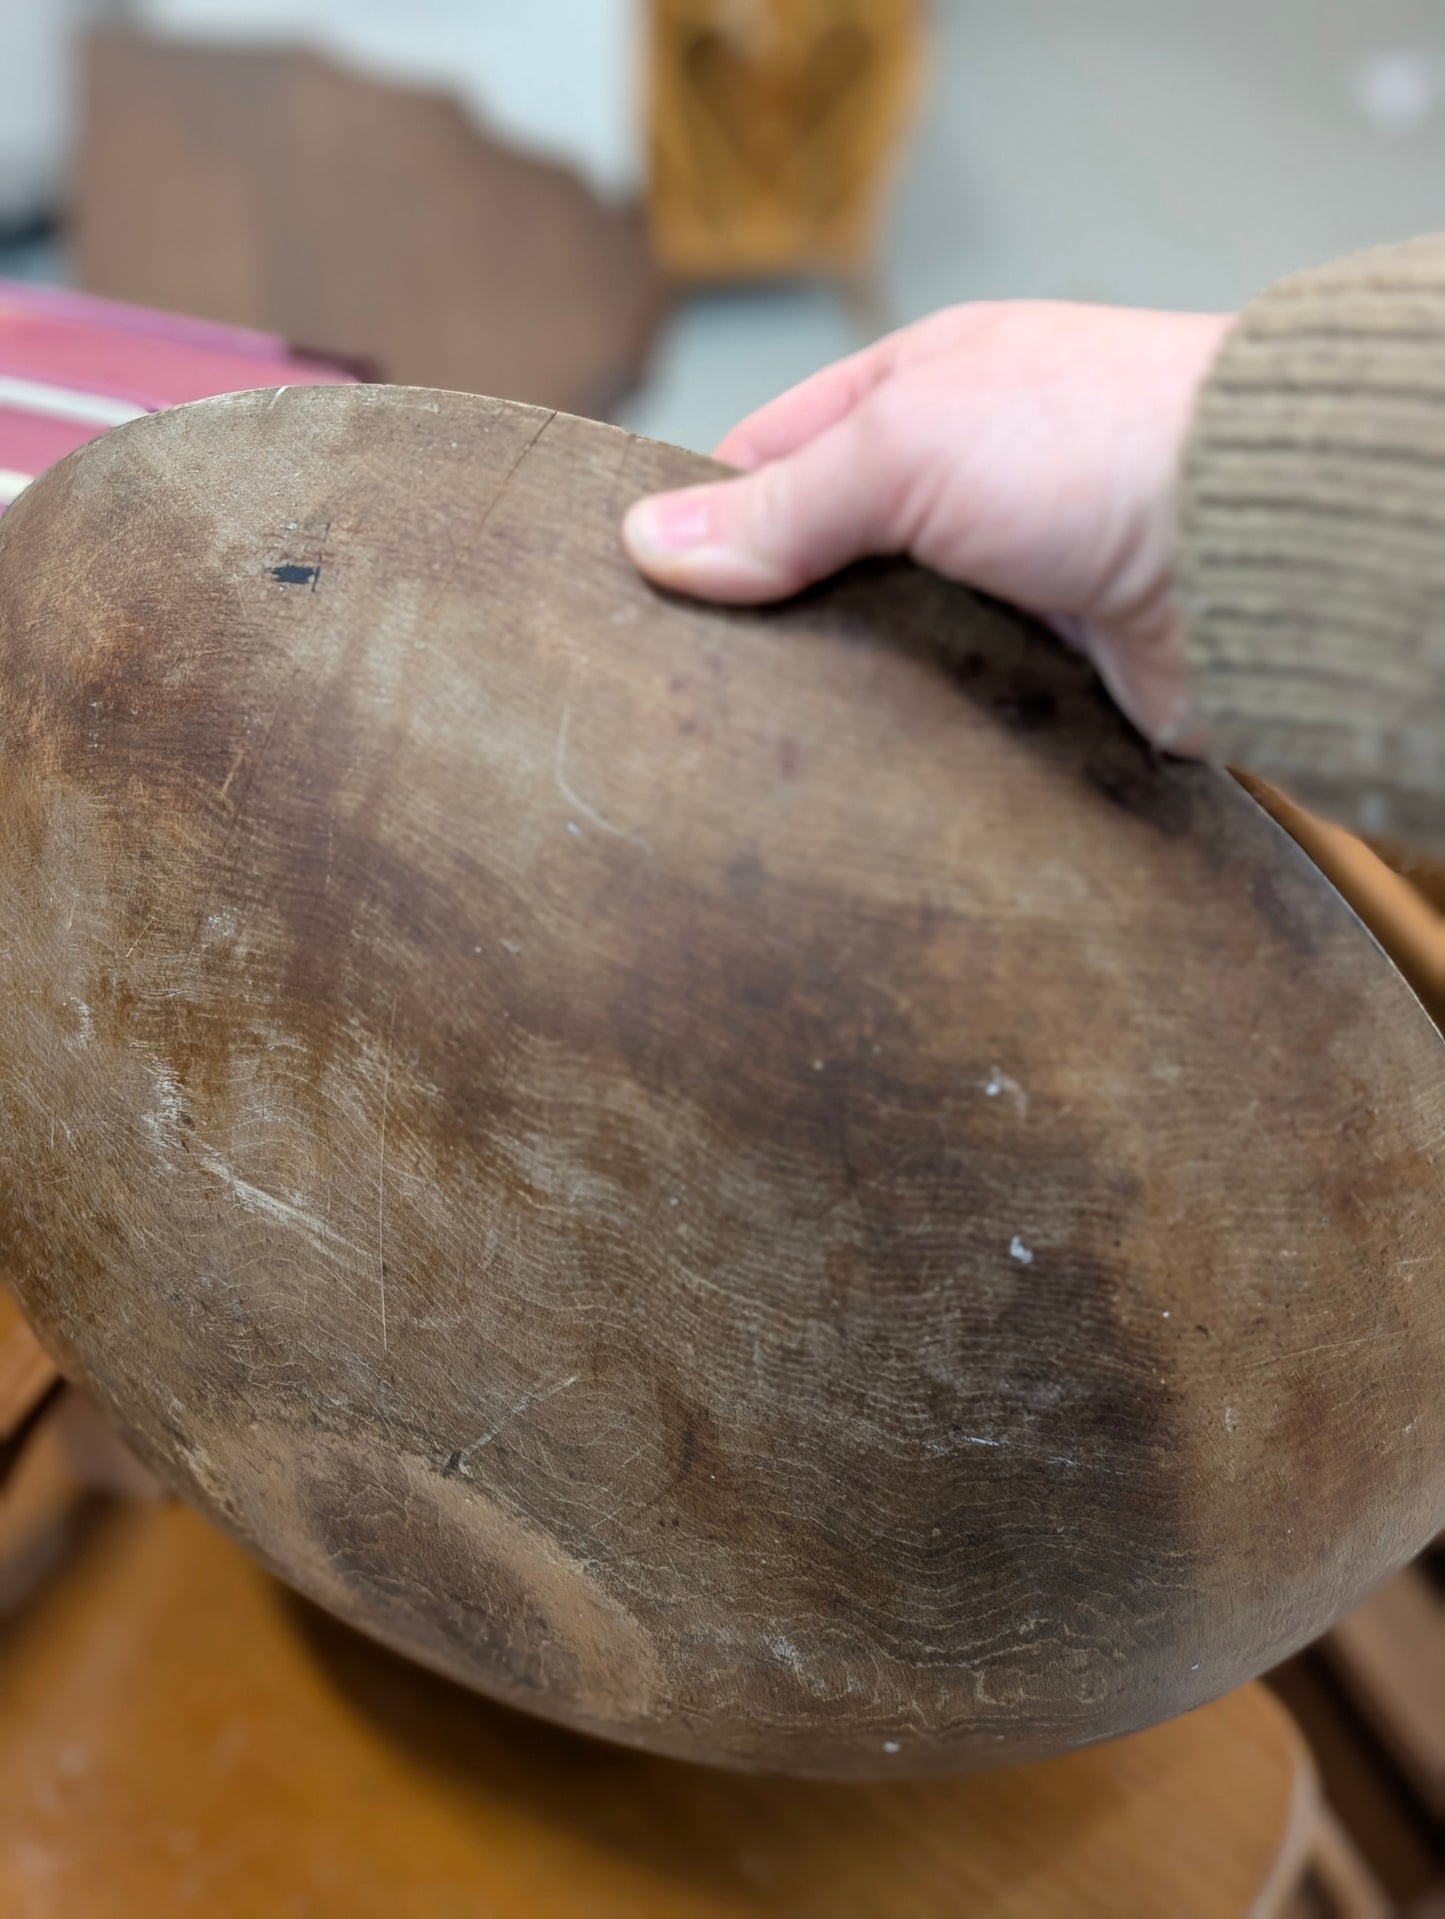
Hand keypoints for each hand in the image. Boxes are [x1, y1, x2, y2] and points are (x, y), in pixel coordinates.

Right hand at [622, 301, 1234, 747]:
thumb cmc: (1100, 445)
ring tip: (740, 747)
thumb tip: (654, 545)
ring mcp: (998, 583)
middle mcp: (958, 488)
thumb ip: (783, 503)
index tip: (638, 587)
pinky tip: (839, 773)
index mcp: (921, 398)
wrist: (1256, 551)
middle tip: (674, 688)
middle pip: (820, 561)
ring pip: (874, 646)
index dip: (704, 516)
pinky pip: (938, 711)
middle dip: (757, 616)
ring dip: (826, 688)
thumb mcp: (906, 444)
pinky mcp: (1038, 673)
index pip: (775, 456)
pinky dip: (896, 737)